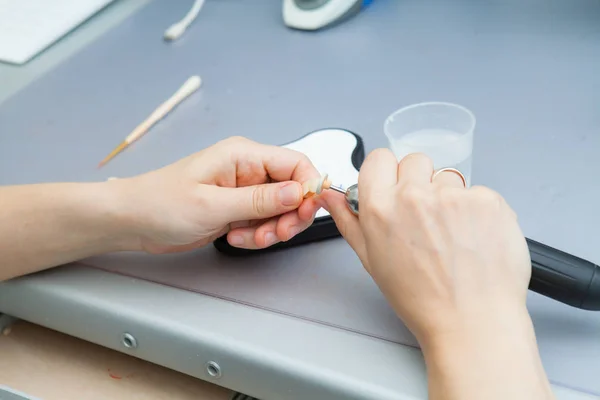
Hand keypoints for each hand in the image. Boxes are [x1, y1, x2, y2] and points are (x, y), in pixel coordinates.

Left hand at [112, 136, 320, 253]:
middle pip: (292, 190)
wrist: (133, 221)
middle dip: (289, 216)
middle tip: (274, 234)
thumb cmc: (161, 203)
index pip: (295, 163)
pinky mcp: (238, 209)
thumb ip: (259, 200)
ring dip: (271, 230)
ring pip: (280, 211)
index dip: (308, 188)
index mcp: (243, 155)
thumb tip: (299, 192)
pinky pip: (263, 223)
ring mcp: (244, 190)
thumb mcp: (213, 204)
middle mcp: (248, 170)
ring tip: (247, 239)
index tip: (304, 213)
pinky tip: (234, 237)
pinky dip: (257, 235)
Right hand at [320, 150, 552, 399]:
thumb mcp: (372, 260)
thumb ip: (349, 220)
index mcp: (381, 208)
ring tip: (452, 234)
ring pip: (447, 177)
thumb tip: (332, 196)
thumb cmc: (422, 299)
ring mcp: (454, 196)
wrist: (471, 320)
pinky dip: (477, 210)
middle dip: (418, 182)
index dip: (386, 173)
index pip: (379, 158)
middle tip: (425, 218)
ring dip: (448, 198)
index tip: (393, 187)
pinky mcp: (487, 200)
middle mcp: (415, 196)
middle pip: (414, 161)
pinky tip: (473, 237)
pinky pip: (478, 191)